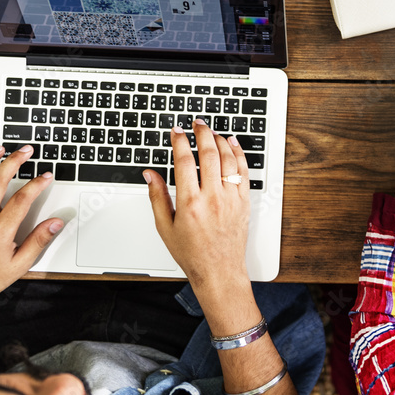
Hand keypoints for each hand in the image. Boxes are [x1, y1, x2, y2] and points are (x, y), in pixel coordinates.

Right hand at [145, 120, 250, 290]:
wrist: (219, 271)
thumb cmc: (192, 253)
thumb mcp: (165, 228)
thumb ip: (157, 197)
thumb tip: (150, 174)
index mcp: (190, 203)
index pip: (185, 161)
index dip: (180, 141)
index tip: (177, 131)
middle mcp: (212, 198)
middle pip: (209, 153)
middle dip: (202, 133)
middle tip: (196, 123)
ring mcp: (231, 198)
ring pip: (228, 158)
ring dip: (219, 140)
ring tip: (212, 132)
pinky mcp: (244, 201)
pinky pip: (243, 170)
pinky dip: (238, 153)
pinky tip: (232, 143)